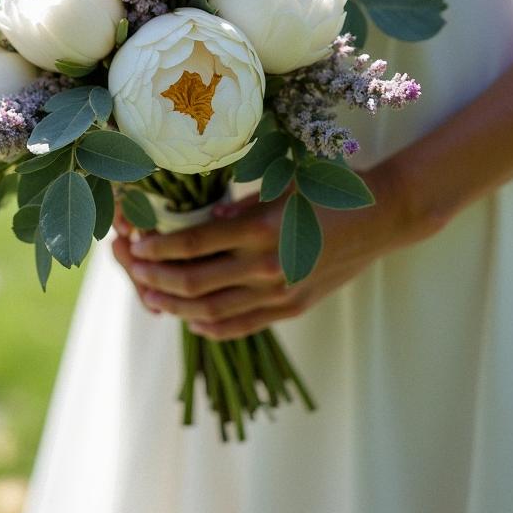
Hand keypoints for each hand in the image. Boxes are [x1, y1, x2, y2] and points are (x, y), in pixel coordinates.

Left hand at [111, 167, 423, 339]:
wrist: (381, 217)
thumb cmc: (327, 189)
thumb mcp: (280, 185)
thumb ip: (238, 208)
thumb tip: (203, 224)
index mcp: (261, 228)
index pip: (193, 245)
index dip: (159, 248)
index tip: (137, 244)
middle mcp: (267, 266)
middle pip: (195, 282)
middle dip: (155, 277)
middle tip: (132, 268)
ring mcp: (281, 293)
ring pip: (212, 311)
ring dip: (175, 306)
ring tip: (150, 297)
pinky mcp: (292, 308)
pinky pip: (242, 326)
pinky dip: (211, 327)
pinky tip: (191, 320)